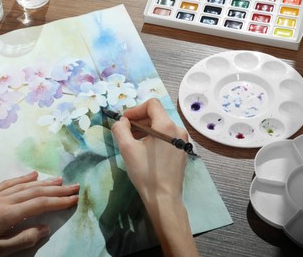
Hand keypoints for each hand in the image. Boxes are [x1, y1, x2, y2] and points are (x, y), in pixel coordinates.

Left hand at [0, 171, 78, 256]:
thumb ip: (23, 239)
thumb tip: (45, 228)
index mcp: (8, 214)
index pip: (41, 204)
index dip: (59, 201)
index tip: (74, 199)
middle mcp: (4, 200)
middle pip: (36, 191)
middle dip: (57, 189)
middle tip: (74, 186)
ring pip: (25, 185)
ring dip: (44, 181)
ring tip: (59, 179)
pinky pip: (9, 183)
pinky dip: (23, 178)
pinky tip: (32, 175)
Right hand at [111, 98, 197, 256]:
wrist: (164, 198)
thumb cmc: (145, 173)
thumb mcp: (127, 149)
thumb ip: (120, 129)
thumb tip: (122, 121)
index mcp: (166, 126)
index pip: (152, 104)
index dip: (135, 109)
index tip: (124, 121)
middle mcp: (178, 129)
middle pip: (156, 115)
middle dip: (139, 120)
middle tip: (125, 132)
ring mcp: (182, 140)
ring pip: (161, 126)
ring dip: (145, 129)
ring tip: (133, 141)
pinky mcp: (182, 150)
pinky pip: (167, 136)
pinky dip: (154, 137)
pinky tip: (145, 150)